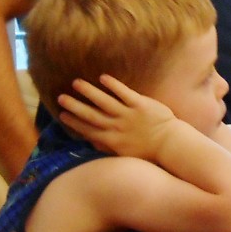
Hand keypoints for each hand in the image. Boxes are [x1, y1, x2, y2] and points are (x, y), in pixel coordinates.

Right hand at [57, 74, 178, 160]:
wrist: (170, 144)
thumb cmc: (148, 150)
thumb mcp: (124, 154)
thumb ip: (108, 147)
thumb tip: (92, 142)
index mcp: (112, 141)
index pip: (88, 130)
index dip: (74, 122)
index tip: (62, 115)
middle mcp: (117, 127)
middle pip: (91, 115)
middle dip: (75, 106)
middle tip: (60, 98)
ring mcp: (128, 115)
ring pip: (104, 102)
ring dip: (89, 92)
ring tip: (76, 83)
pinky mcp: (141, 105)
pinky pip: (124, 93)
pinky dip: (113, 85)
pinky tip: (103, 77)